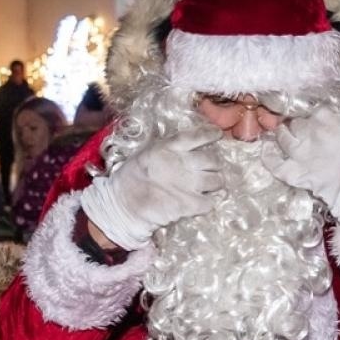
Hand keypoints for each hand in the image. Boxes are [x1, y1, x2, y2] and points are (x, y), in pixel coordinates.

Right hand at [79, 127, 224, 249]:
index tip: (217, 134)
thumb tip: (187, 147)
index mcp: (167, 148)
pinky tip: (203, 202)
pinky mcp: (189, 204)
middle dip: (214, 164)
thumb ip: (167, 149)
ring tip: (210, 186)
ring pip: (216, 181)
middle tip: (210, 169)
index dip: (210, 134)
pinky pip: (210, 202)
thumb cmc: (130, 179)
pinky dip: (209, 202)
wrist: (122, 206)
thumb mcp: (146, 153)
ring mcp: (187, 184)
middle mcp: (181, 163)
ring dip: (215, 183)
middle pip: (212, 160)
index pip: (197, 136)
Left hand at [259, 109, 339, 231]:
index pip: (312, 112)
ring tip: (282, 136)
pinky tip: (266, 152)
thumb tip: (337, 117)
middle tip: (300, 132)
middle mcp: (310, 132)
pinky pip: (275, 165)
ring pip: (282, 138)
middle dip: (297, 126)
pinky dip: (269, 158)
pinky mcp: (296, 174)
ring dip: (281, 135)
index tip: (315, 123)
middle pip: (295, 124)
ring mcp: (301, 154)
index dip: (313, 118)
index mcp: (328, 119)